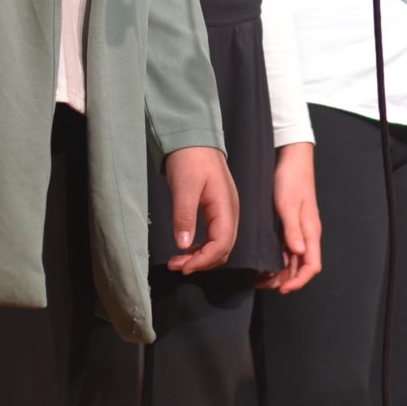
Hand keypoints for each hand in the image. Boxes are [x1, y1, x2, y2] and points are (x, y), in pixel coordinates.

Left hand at [164, 146, 238, 273]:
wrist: (193, 137)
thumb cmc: (190, 158)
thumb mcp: (184, 186)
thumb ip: (184, 215)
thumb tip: (184, 245)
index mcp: (225, 206)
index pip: (222, 244)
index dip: (204, 260)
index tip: (183, 267)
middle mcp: (230, 212)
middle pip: (223, 249)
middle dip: (201, 262)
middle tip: (176, 265)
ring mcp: (225, 211)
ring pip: (219, 245)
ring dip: (200, 257)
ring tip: (177, 260)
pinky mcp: (216, 210)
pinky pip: (214, 236)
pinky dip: (201, 247)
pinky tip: (185, 249)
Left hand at [257, 142, 322, 293]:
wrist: (292, 159)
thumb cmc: (292, 179)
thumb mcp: (289, 205)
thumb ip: (293, 229)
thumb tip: (298, 252)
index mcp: (311, 231)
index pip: (312, 266)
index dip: (299, 281)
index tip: (283, 289)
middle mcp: (308, 234)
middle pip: (302, 267)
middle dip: (287, 280)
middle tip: (264, 285)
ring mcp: (300, 230)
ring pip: (293, 260)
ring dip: (280, 271)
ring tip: (260, 277)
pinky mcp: (291, 225)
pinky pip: (287, 249)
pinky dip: (277, 259)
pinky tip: (264, 261)